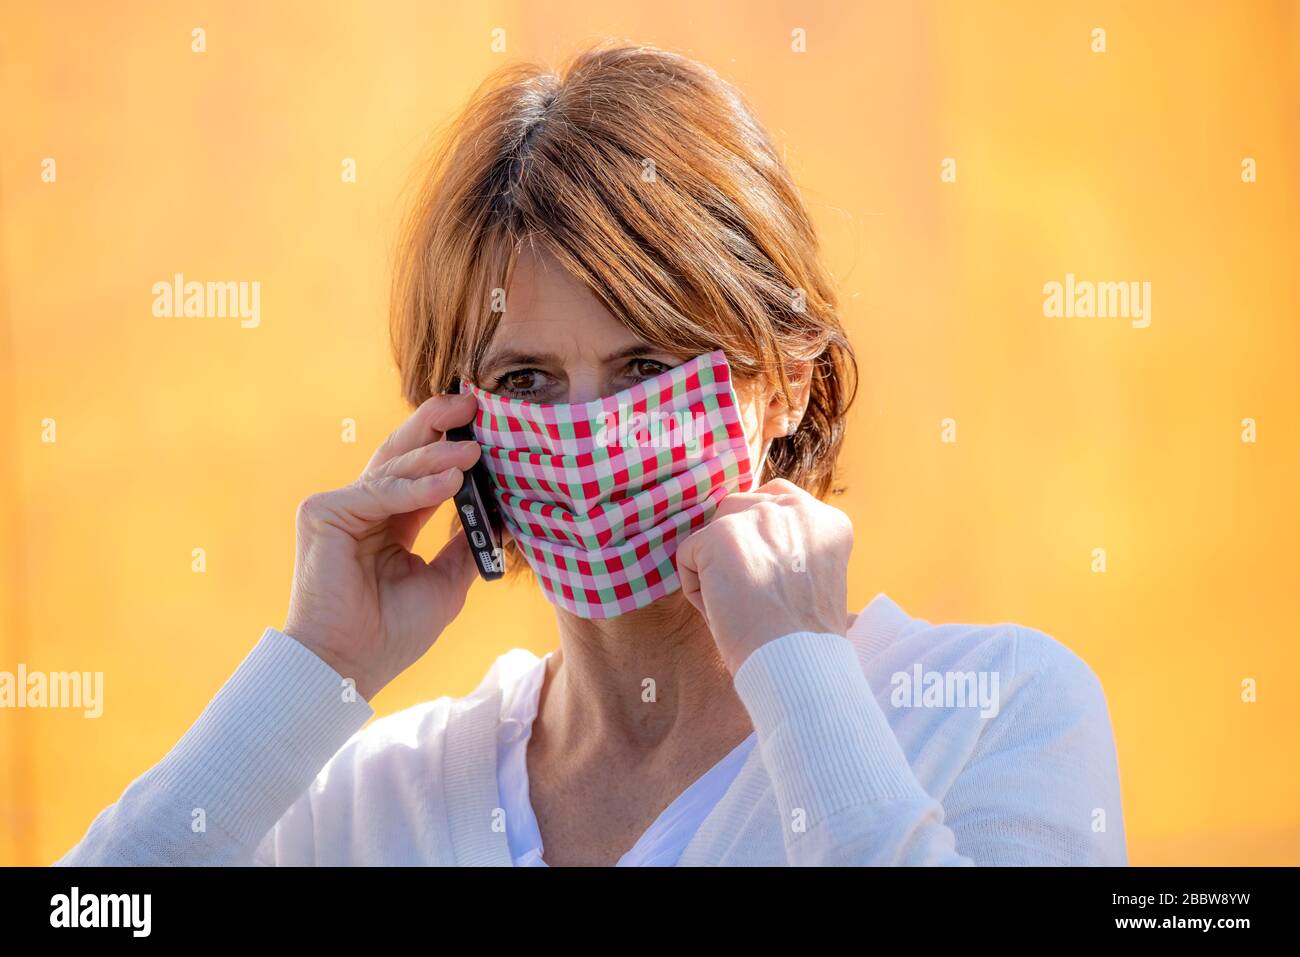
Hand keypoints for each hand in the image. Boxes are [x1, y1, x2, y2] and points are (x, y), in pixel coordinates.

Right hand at [283, 392, 482, 699]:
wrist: (349, 668)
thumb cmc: (391, 634)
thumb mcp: (445, 583)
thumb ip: (466, 545)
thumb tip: (503, 512)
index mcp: (391, 521)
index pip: (424, 473)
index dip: (454, 448)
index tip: (488, 427)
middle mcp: (364, 508)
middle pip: (404, 454)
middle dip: (438, 425)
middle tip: (474, 402)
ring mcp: (341, 507)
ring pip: (394, 468)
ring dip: (437, 456)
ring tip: (475, 449)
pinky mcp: (323, 513)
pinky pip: (379, 492)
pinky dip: (415, 487)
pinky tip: (450, 480)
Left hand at [676, 478, 852, 674]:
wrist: (798, 664)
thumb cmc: (806, 642)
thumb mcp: (818, 582)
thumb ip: (794, 553)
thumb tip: (752, 551)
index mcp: (827, 521)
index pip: (777, 501)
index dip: (761, 538)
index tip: (767, 575)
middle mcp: (795, 508)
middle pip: (739, 507)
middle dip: (734, 547)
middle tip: (749, 596)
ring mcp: (756, 518)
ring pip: (714, 530)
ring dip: (716, 566)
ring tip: (737, 607)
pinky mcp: (719, 536)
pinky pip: (689, 556)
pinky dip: (696, 590)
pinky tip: (722, 615)